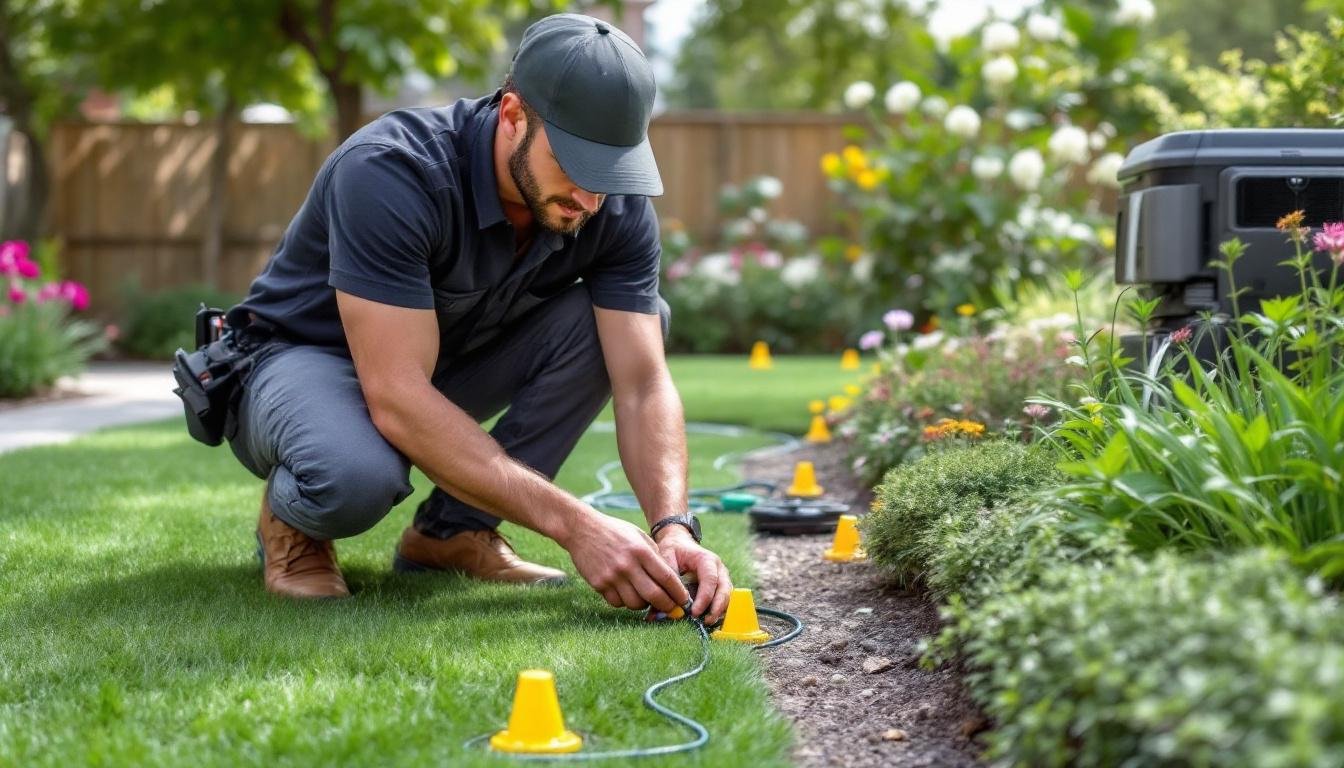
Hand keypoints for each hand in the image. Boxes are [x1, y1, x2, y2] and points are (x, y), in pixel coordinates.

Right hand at [562, 510, 689, 612]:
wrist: (581, 529)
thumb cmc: (614, 531)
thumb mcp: (639, 536)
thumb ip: (654, 555)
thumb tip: (671, 579)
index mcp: (641, 551)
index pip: (666, 577)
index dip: (678, 592)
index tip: (684, 600)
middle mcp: (628, 565)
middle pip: (653, 595)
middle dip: (667, 606)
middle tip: (672, 610)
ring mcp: (612, 576)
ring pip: (635, 604)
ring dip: (644, 605)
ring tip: (646, 599)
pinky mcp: (599, 584)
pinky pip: (617, 603)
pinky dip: (625, 602)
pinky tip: (626, 593)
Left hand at [654, 527, 732, 625]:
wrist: (679, 542)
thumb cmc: (673, 549)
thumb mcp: (666, 557)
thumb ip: (666, 579)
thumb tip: (662, 607)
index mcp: (707, 559)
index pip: (711, 579)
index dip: (705, 597)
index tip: (694, 612)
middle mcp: (718, 569)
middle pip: (724, 589)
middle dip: (717, 607)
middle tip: (705, 622)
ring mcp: (721, 578)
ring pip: (727, 596)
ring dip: (718, 611)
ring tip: (706, 623)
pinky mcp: (719, 587)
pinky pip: (723, 600)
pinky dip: (717, 610)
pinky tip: (707, 619)